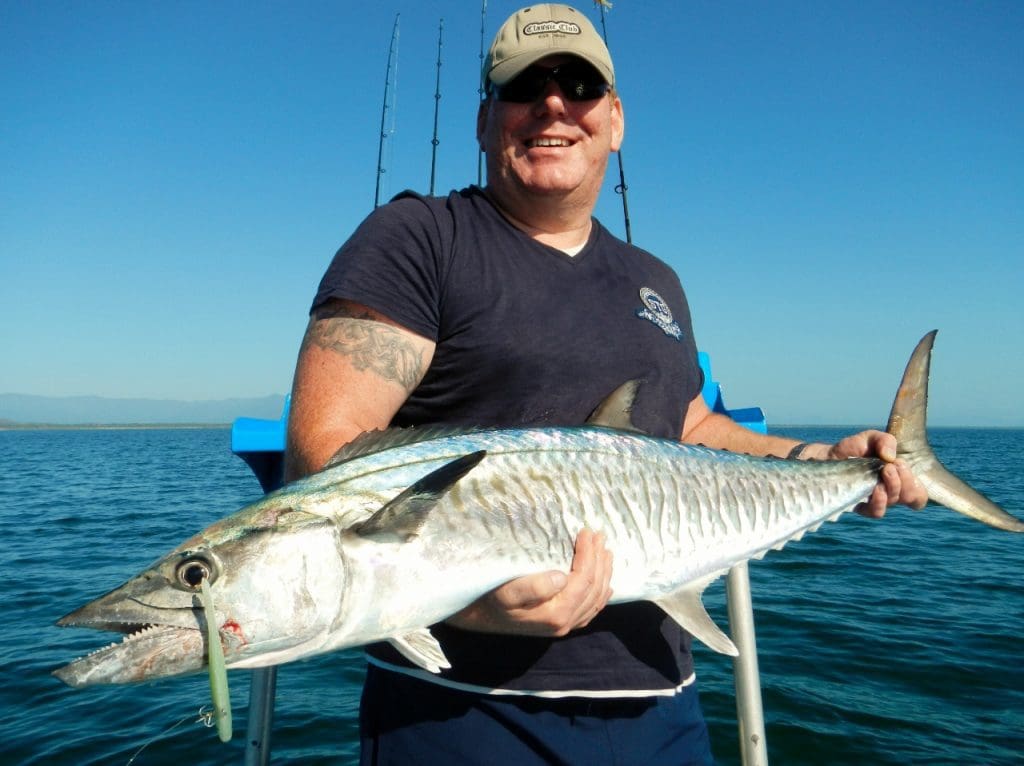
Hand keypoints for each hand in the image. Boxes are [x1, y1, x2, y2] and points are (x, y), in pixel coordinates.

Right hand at [446, 528, 613, 636]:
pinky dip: (600, 595)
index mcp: (556, 613)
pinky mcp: (561, 625)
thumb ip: (534, 587)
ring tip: (605, 551)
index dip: (589, 554)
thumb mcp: (507, 591)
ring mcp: (565, 626)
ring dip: (603, 574)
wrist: (479, 617)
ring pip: (596, 599)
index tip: (586, 532)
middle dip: (599, 560)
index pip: (583, 579)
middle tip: (599, 535)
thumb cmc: (491, 598)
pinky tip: (606, 584)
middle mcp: (565, 623)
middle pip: (594, 588)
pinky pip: (590, 610)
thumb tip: (562, 578)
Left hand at [815, 430, 927, 516]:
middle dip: (905, 480)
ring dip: (893, 487)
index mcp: (898, 479)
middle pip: (910, 497)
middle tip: (890, 466)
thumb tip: (891, 457)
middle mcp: (890, 492)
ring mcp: (875, 500)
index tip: (901, 465)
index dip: (917, 485)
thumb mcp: (871, 438)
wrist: (828, 457)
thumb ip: (885, 440)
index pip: (918, 494)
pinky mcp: (860, 506)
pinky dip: (880, 501)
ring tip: (884, 471)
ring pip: (894, 502)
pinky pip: (876, 512)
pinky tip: (875, 489)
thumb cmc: (853, 449)